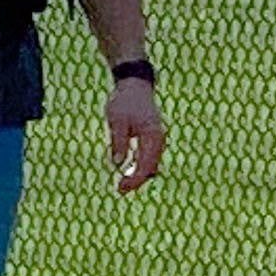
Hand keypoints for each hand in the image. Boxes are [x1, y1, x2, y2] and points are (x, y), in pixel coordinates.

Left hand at [107, 77, 166, 195]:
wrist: (134, 85)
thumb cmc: (124, 101)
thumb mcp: (117, 120)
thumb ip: (118, 141)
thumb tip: (117, 163)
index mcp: (152, 136)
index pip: (146, 165)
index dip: (134, 179)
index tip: (121, 188)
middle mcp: (158, 140)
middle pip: (151, 167)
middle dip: (137, 180)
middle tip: (120, 190)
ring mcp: (156, 139)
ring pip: (151, 163)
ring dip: (138, 175)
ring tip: (122, 184)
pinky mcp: (151, 138)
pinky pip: (148, 157)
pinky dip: (139, 166)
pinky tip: (127, 172)